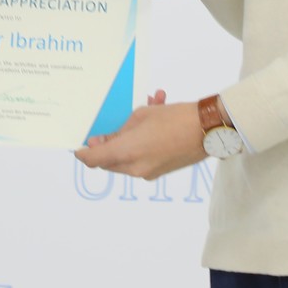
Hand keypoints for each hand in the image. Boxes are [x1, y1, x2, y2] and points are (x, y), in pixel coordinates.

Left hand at [75, 90, 205, 179]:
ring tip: (139, 115)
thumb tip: (105, 140)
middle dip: (106, 146)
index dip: (83, 154)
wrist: (208, 129)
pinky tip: (153, 121)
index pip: (94, 160)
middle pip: (109, 161)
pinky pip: (143, 158)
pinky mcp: (161, 170)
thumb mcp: (140, 116)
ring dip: (128, 140)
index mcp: (126, 153)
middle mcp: (135, 168)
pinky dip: (142, 143)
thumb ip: (119, 130)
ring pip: (126, 159)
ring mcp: (149, 172)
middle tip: (106, 131)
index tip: (79, 148)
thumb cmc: (173, 117)